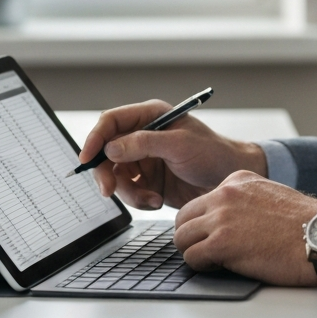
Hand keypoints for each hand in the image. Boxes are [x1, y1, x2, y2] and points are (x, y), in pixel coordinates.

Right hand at [78, 100, 267, 209]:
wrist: (229, 180)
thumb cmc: (213, 153)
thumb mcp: (180, 145)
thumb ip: (145, 144)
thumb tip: (110, 147)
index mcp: (151, 116)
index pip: (111, 121)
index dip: (95, 138)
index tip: (87, 158)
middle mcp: (143, 136)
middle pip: (106, 151)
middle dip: (106, 172)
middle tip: (110, 190)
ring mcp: (144, 159)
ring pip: (115, 175)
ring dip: (128, 191)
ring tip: (151, 198)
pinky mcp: (147, 181)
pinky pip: (129, 191)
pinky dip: (138, 200)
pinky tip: (156, 201)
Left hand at [173, 170, 316, 285]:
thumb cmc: (304, 225)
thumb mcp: (270, 196)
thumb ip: (244, 201)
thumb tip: (227, 221)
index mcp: (238, 180)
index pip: (200, 202)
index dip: (204, 223)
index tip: (215, 235)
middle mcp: (226, 194)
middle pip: (183, 218)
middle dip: (192, 237)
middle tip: (207, 251)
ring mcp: (222, 218)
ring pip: (181, 238)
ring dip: (195, 252)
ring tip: (216, 260)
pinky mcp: (221, 243)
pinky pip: (191, 258)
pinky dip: (202, 266)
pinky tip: (221, 267)